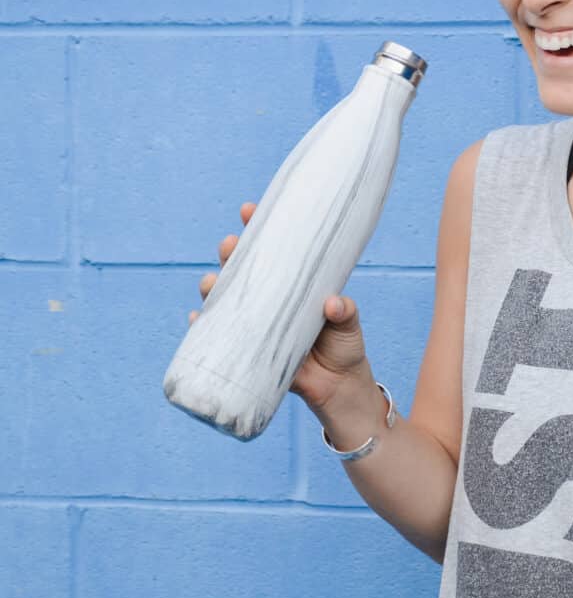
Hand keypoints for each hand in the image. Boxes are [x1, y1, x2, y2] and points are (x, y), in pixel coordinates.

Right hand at [190, 202, 369, 412]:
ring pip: (226, 299)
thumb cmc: (345, 346)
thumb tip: (332, 303)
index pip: (273, 251)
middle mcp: (270, 300)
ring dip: (212, 287)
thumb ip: (345, 311)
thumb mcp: (350, 323)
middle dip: (231, 255)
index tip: (248, 210)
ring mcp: (256, 324)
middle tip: (230, 245)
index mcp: (293, 285)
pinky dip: (204, 328)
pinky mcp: (249, 352)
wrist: (338, 388)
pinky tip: (196, 320)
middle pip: (242, 270)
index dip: (258, 229)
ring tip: (210, 282)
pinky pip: (219, 337)